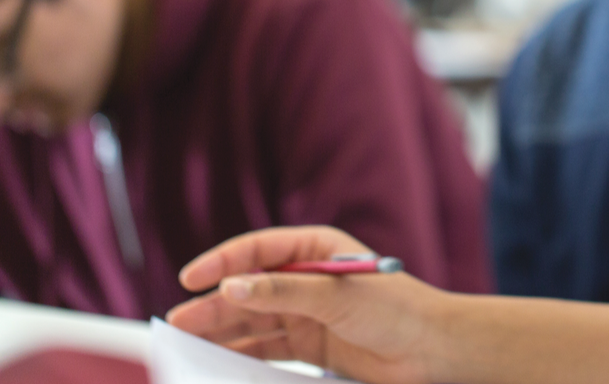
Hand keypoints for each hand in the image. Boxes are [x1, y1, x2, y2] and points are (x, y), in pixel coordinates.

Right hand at [166, 226, 453, 383]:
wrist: (431, 349)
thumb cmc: (394, 309)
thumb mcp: (336, 295)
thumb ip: (283, 292)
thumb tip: (231, 287)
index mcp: (315, 249)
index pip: (257, 250)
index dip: (221, 262)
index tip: (190, 278)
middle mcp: (306, 278)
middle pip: (248, 288)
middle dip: (212, 303)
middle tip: (177, 323)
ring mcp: (307, 312)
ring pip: (252, 319)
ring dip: (220, 329)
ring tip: (185, 342)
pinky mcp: (310, 343)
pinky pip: (266, 345)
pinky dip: (241, 352)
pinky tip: (216, 359)